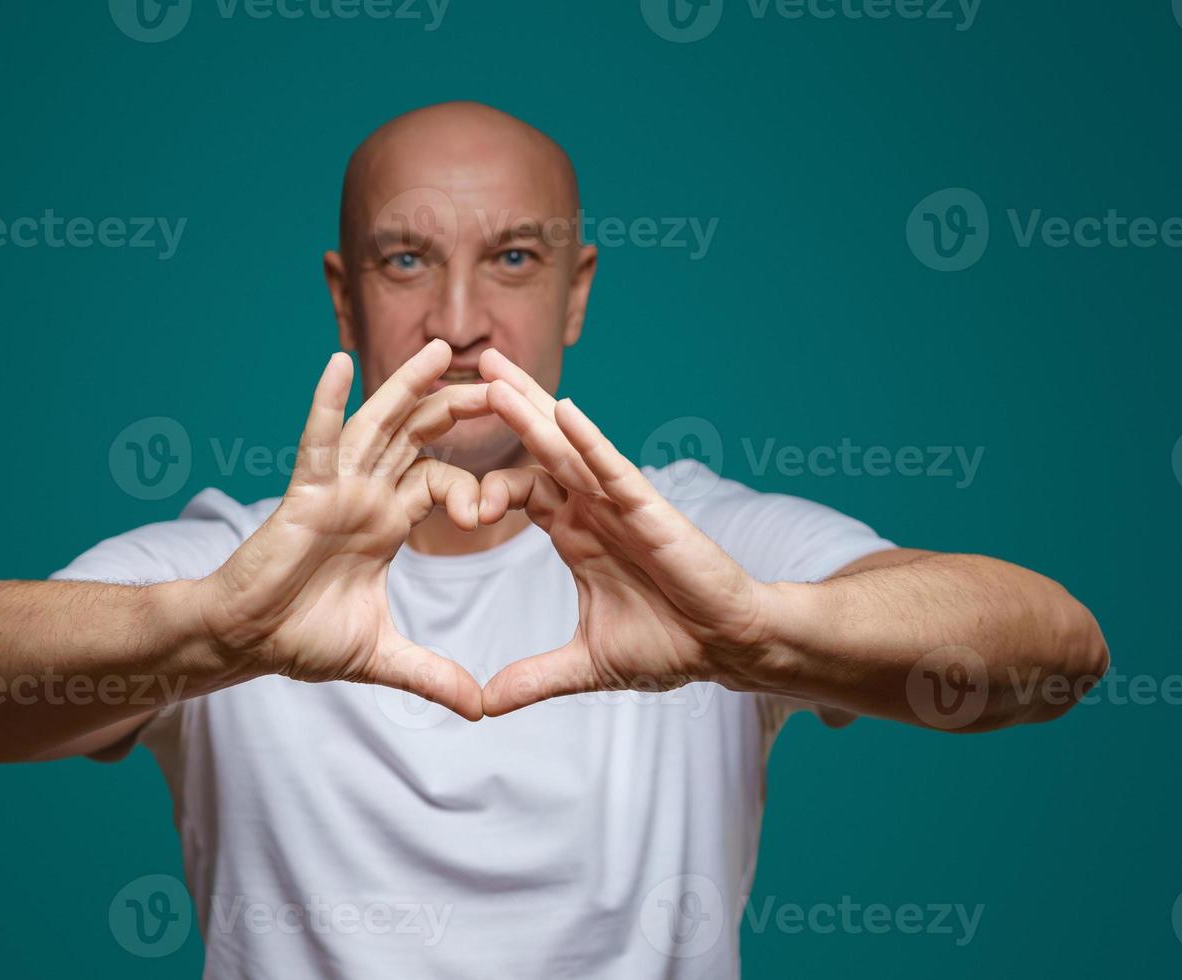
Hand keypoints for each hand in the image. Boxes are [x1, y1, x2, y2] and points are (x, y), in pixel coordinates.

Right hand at [200, 339, 490, 719]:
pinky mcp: (303, 495)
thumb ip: (432, 675)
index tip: (496, 512)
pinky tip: (338, 364)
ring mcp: (335, 489)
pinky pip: (317, 442)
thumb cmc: (302, 638)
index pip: (444, 481)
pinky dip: (326, 404)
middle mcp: (366, 494)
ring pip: (378, 426)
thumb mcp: (382, 657)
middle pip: (420, 436)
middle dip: (458, 407)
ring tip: (440, 349)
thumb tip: (480, 710)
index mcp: (388, 521)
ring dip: (406, 386)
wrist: (246, 643)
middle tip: (502, 379)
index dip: (474, 487)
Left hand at [475, 349, 774, 715]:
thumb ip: (533, 677)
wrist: (725, 648)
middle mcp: (594, 508)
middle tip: (469, 367)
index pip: (520, 491)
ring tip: (497, 375)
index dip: (486, 490)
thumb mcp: (586, 664)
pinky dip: (588, 441)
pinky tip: (564, 413)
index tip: (456, 506)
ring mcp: (620, 505)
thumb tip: (483, 706)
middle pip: (540, 449)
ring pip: (568, 449)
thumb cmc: (668, 644)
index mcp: (575, 533)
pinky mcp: (650, 510)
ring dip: (533, 411)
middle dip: (508, 409)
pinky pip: (613, 469)